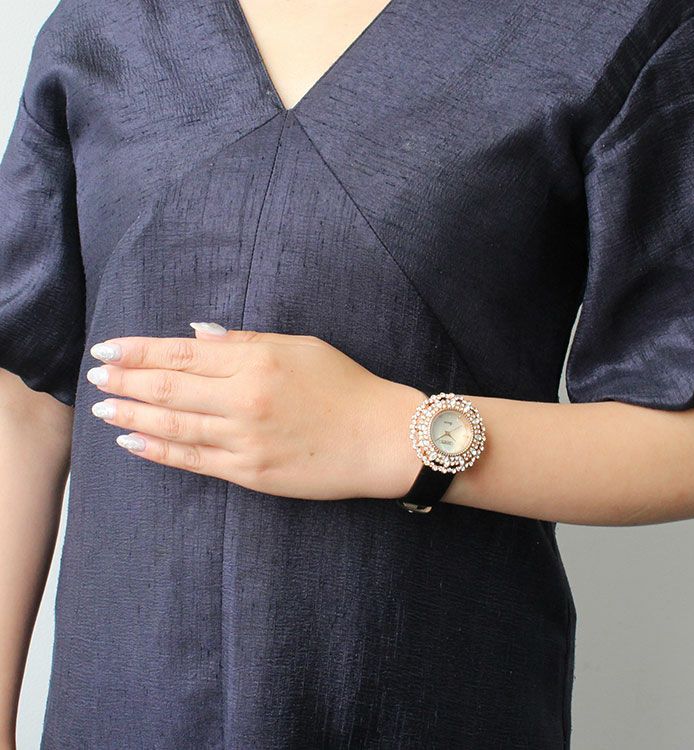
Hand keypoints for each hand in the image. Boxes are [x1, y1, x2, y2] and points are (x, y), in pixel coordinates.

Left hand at [85, 324, 424, 500]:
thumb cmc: (346, 386)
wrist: (381, 439)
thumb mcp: (301, 347)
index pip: (181, 354)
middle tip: (96, 377)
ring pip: (173, 426)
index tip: (107, 351)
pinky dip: (159, 451)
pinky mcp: (250, 474)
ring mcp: (244, 441)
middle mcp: (243, 400)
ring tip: (103, 408)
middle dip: (125, 381)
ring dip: (132, 415)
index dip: (138, 351)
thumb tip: (196, 334)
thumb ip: (246, 341)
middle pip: (168, 388)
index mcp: (256, 362)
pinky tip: (133, 442)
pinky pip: (194, 461)